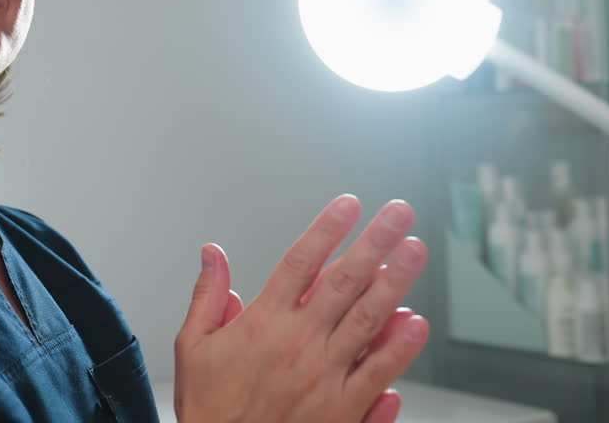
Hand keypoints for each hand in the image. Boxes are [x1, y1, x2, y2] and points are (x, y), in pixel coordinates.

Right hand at [173, 195, 428, 422]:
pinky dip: (400, 347)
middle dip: (375, 241)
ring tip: (414, 251)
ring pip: (368, 319)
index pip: (301, 262)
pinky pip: (378, 372)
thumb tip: (213, 253)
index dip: (327, 228)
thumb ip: (207, 296)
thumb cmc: (209, 410)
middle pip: (344, 280)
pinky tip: (416, 322)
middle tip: (399, 214)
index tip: (348, 205)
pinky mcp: (342, 410)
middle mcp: (298, 344)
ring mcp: (324, 376)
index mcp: (262, 323)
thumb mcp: (192, 347)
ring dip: (396, 281)